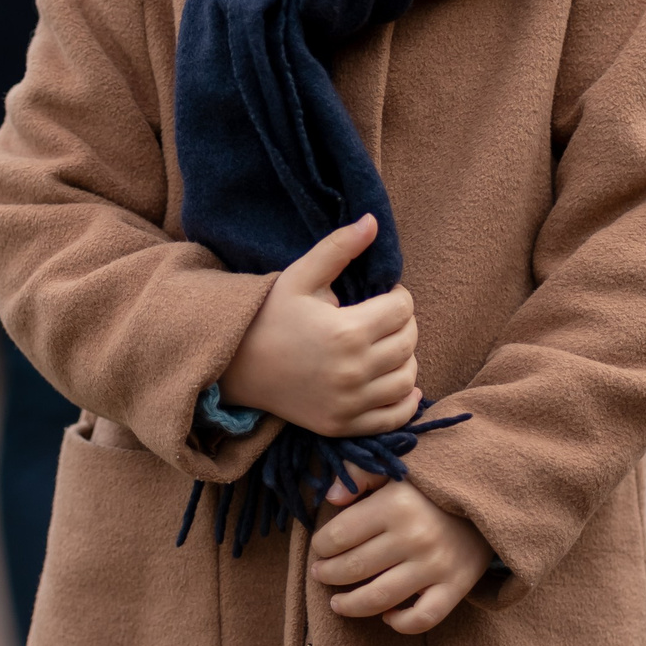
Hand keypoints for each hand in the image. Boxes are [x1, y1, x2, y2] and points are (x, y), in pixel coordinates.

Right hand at [219, 215, 419, 438]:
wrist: (236, 366)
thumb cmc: (269, 316)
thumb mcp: (300, 276)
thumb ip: (338, 247)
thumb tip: (373, 221)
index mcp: (346, 332)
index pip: (402, 309)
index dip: (398, 296)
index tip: (383, 295)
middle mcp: (353, 372)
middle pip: (408, 342)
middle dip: (403, 324)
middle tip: (385, 317)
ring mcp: (349, 403)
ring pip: (407, 378)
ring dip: (406, 358)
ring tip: (386, 345)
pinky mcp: (342, 425)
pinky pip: (394, 418)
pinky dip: (406, 400)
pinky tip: (399, 382)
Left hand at [310, 462, 492, 634]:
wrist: (490, 500)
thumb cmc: (433, 487)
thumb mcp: (398, 469)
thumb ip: (360, 473)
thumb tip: (330, 498)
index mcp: (395, 503)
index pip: (338, 536)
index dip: (321, 546)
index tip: (321, 547)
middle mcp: (414, 536)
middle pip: (352, 568)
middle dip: (328, 575)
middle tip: (321, 574)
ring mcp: (436, 566)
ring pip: (378, 600)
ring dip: (350, 605)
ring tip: (338, 602)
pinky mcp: (455, 587)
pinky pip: (421, 619)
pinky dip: (400, 623)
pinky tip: (387, 615)